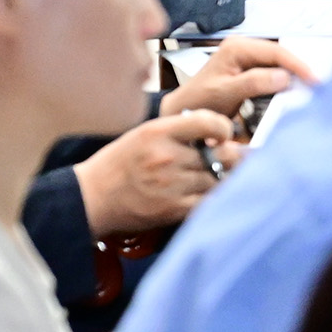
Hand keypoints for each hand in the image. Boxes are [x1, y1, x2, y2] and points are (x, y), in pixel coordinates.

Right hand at [75, 111, 240, 234]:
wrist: (92, 197)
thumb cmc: (119, 164)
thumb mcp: (144, 134)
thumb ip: (180, 131)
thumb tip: (219, 133)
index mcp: (158, 132)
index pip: (208, 122)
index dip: (224, 128)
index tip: (225, 134)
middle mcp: (167, 157)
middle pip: (222, 155)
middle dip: (235, 156)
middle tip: (239, 157)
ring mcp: (172, 185)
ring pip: (220, 179)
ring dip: (228, 178)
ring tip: (226, 175)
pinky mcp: (174, 209)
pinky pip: (210, 202)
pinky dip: (218, 198)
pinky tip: (218, 194)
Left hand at [158, 35, 315, 119]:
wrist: (182, 113)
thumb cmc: (197, 102)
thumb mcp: (224, 93)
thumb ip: (252, 83)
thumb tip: (285, 77)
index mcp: (237, 48)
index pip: (276, 52)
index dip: (298, 65)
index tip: (315, 80)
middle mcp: (243, 48)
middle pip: (281, 56)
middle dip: (300, 70)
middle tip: (320, 86)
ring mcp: (247, 59)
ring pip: (280, 64)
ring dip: (295, 76)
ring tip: (313, 89)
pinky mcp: (251, 71)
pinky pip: (274, 73)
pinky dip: (286, 83)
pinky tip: (296, 91)